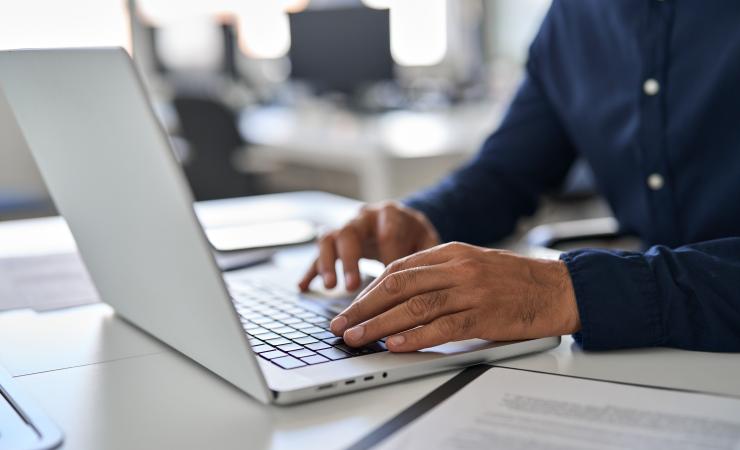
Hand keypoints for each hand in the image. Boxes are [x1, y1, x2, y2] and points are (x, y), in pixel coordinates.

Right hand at [298, 202, 439, 291]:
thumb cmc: (417, 237)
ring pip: (329, 239)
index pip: (388, 234)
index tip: (392, 284)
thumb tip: (424, 284)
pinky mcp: (335, 242)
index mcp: (391, 214)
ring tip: (331, 287)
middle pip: (351, 232)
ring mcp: (347, 227)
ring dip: (328, 263)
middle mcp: (365, 217)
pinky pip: (318, 253)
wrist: (404, 223)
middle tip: (351, 286)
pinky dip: (311, 270)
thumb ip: (426, 259)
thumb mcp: (428, 242)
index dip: (388, 257)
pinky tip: (304, 287)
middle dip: (350, 260)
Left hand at [329, 242, 579, 351]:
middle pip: (398, 286)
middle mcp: (457, 268)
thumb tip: (398, 295)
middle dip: (363, 307)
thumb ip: (438, 273)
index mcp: (451, 252)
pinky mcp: (484, 315)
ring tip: (357, 338)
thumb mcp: (472, 263)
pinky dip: (415, 336)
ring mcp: (470, 291)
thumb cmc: (514, 279)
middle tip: (341, 325)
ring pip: (414, 307)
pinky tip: (395, 344)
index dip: (369, 291)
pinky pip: (443, 326)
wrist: (558, 288)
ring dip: (379, 325)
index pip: (398, 269)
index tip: (350, 308)